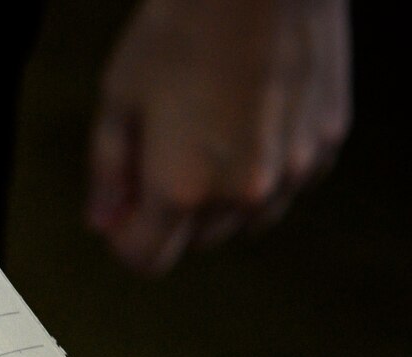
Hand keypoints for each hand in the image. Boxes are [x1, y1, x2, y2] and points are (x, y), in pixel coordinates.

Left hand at [87, 0, 350, 274]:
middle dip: (172, 213)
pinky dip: (265, 170)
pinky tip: (250, 121)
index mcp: (182, 188)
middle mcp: (242, 194)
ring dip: (221, 198)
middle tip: (163, 152)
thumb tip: (101, 222)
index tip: (121, 209)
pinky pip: (286, 184)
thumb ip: (107, 172)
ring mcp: (293, 171)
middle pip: (195, 241)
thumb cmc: (185, 27)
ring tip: (209, 132)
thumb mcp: (119, 98)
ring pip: (245, 220)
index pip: (147, 259)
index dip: (125, 238)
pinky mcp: (326, 144)